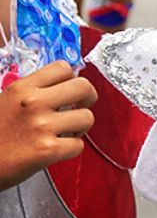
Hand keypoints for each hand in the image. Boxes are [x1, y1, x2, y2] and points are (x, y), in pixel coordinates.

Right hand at [0, 61, 96, 190]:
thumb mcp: (5, 102)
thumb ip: (32, 93)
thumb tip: (61, 88)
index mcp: (21, 88)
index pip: (63, 68)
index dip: (71, 79)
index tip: (69, 90)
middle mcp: (33, 103)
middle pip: (83, 87)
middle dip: (87, 98)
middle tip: (80, 107)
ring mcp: (41, 125)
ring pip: (87, 117)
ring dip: (80, 127)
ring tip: (66, 132)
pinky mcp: (47, 149)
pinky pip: (79, 145)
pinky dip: (71, 149)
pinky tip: (58, 149)